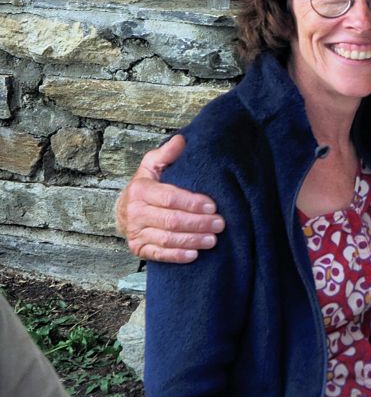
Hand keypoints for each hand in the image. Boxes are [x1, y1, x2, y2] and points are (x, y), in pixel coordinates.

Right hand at [116, 135, 223, 262]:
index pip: (169, 198)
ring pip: (167, 239)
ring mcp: (135, 232)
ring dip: (192, 240)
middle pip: (171, 220)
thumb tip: (181, 140)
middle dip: (198, 223)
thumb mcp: (152, 165)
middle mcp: (135, 212)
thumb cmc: (146, 186)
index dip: (192, 203)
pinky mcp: (139, 248)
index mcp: (140, 190)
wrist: (125, 209)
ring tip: (213, 239)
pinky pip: (159, 254)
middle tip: (220, 224)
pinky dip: (177, 256)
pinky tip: (194, 254)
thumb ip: (166, 154)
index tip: (213, 205)